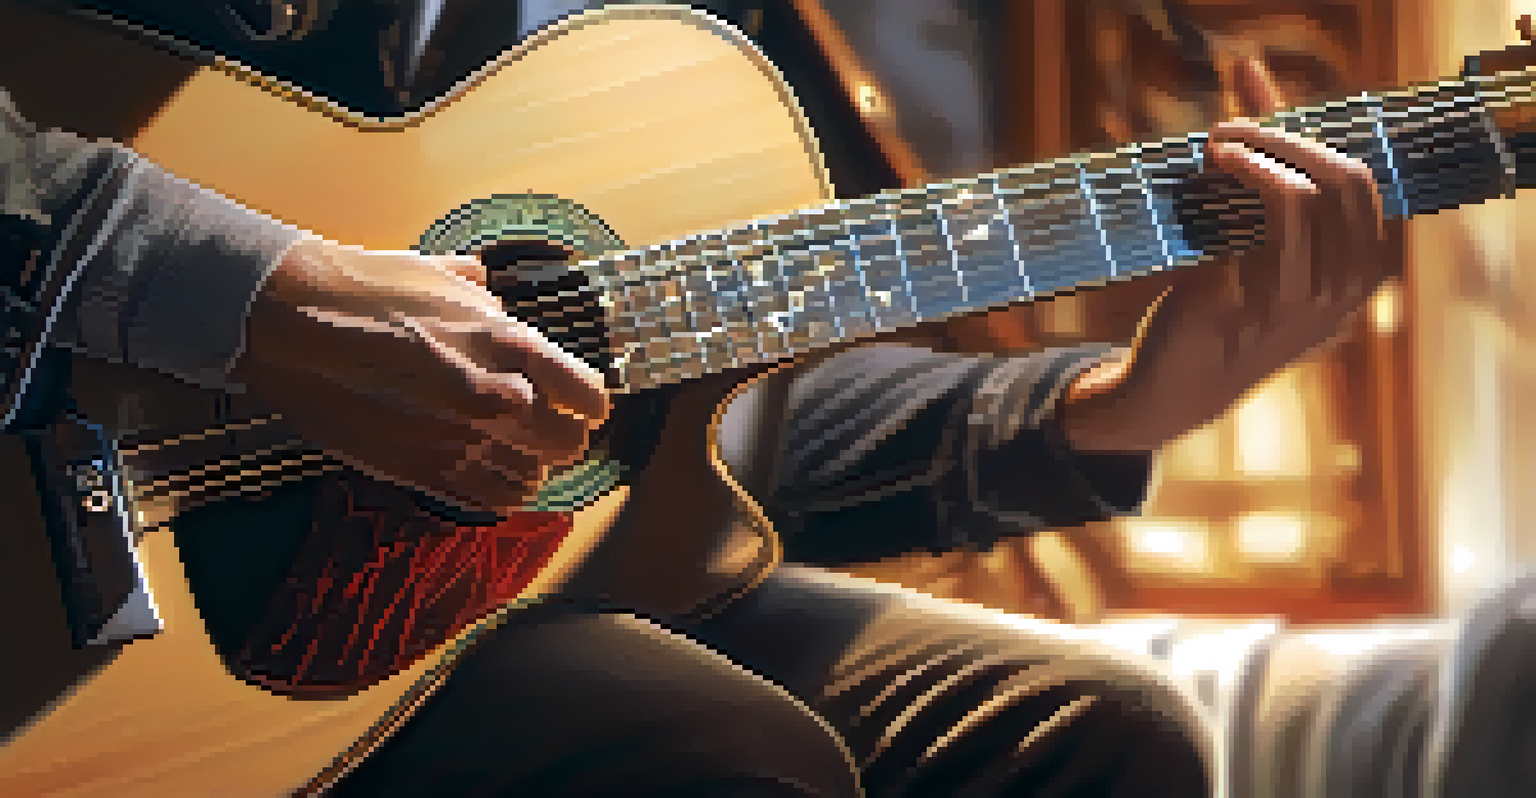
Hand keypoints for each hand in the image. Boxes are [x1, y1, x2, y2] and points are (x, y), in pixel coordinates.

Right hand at [229, 237, 609, 513]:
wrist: (292, 322)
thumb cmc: (365, 291)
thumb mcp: (441, 277)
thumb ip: (483, 300)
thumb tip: (496, 304)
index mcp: (512, 344)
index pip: (590, 396)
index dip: (586, 401)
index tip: (578, 402)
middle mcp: (498, 398)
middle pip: (568, 444)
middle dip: (561, 435)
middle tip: (543, 426)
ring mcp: (461, 441)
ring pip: (532, 477)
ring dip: (527, 464)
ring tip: (506, 448)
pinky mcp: (422, 471)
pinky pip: (490, 500)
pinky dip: (497, 491)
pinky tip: (483, 471)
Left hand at [1060, 55, 1393, 451]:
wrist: (1176, 385)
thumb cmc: (1223, 302)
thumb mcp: (1262, 239)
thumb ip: (1267, 165)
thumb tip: (1250, 80)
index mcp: (1357, 274)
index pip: (1360, 183)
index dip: (1309, 136)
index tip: (1253, 114)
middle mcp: (1338, 292)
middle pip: (1340, 182)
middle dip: (1283, 138)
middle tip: (1229, 127)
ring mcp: (1294, 303)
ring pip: (1295, 200)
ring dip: (1251, 157)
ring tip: (1212, 148)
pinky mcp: (1242, 306)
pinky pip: (1243, 229)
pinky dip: (1225, 193)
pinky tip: (1198, 183)